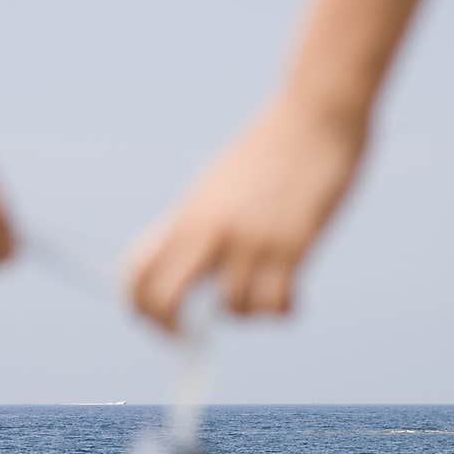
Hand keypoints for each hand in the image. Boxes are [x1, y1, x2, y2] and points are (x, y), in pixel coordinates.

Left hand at [127, 91, 369, 329]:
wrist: (316, 114)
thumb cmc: (270, 149)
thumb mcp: (218, 184)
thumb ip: (198, 225)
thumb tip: (180, 267)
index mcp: (188, 214)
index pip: (137, 271)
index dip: (137, 307)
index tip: (156, 322)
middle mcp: (211, 229)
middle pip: (165, 299)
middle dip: (172, 330)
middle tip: (190, 339)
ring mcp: (250, 239)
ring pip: (232, 309)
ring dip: (248, 313)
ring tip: (266, 293)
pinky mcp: (292, 246)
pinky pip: (276, 304)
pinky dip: (284, 310)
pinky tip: (293, 296)